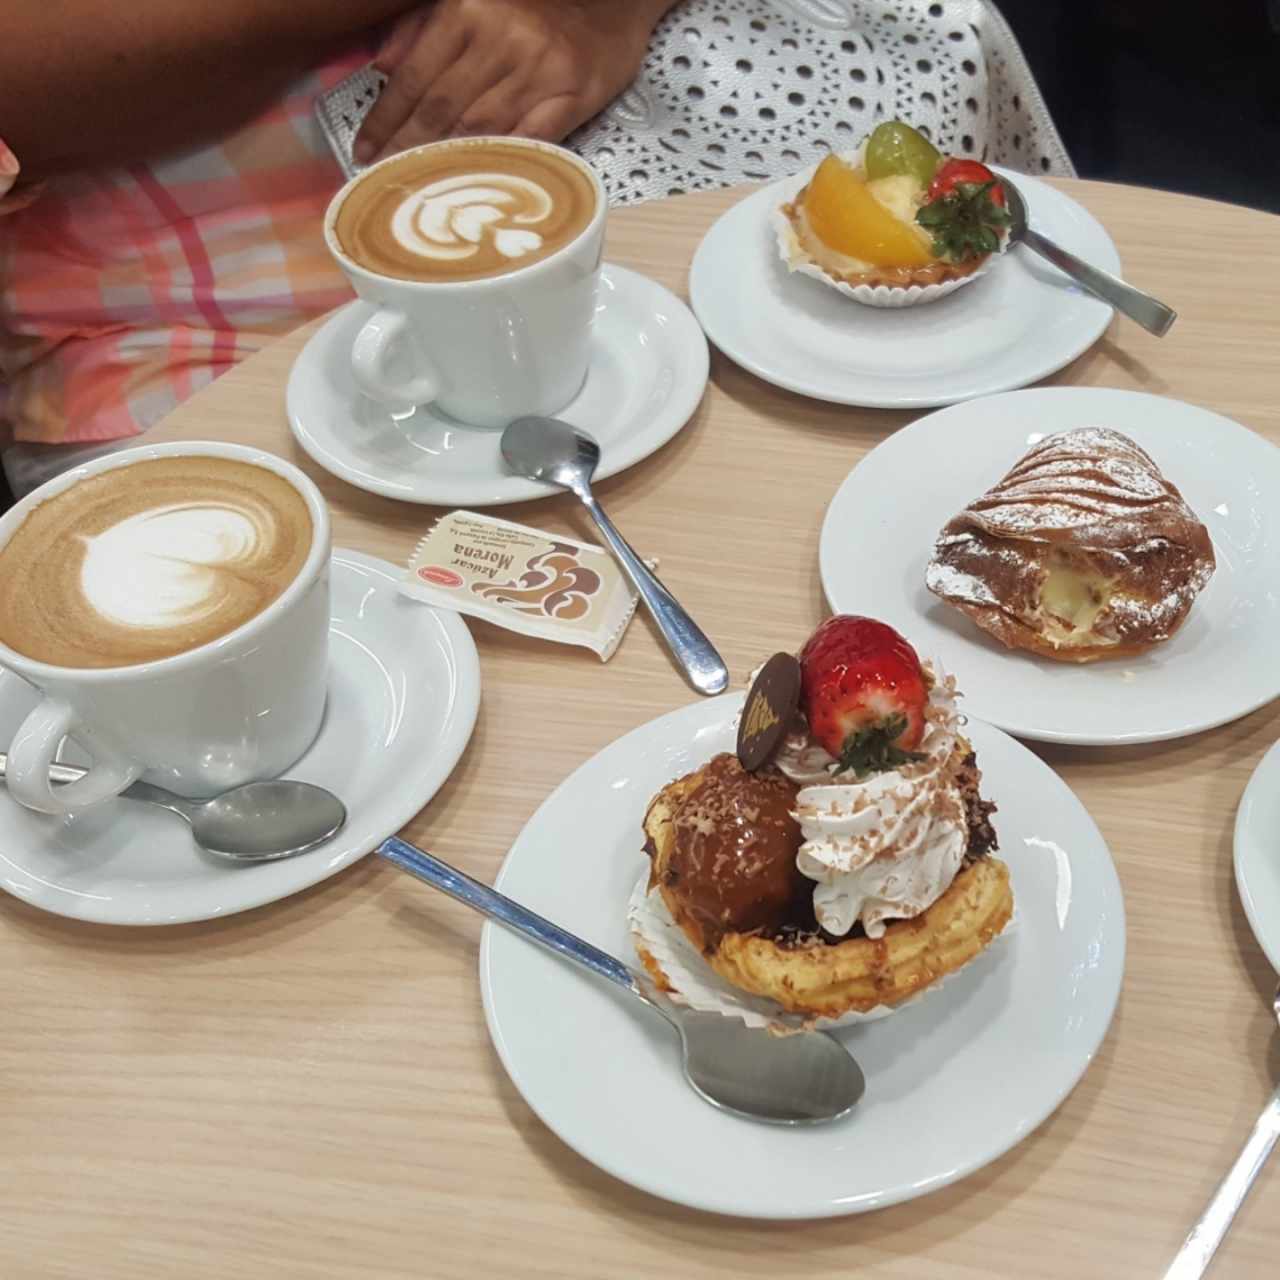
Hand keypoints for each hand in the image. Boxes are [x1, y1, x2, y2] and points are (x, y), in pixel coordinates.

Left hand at [354, 0, 670, 163]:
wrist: (610, 9)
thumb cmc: (537, 11)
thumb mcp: (475, 3)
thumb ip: (424, 29)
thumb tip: (381, 66)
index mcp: (469, 8)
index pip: (415, 75)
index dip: (386, 120)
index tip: (364, 153)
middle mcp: (502, 37)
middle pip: (442, 108)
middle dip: (408, 150)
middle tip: (385, 182)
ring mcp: (537, 70)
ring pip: (479, 129)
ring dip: (444, 165)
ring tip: (420, 190)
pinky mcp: (569, 97)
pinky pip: (525, 141)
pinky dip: (496, 166)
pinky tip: (473, 185)